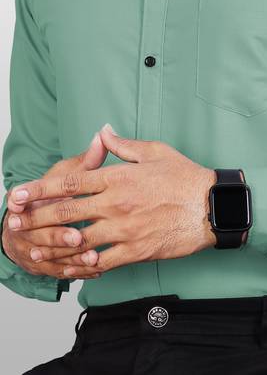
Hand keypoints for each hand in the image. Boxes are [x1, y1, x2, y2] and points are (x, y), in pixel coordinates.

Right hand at [2, 134, 106, 278]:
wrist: (28, 223)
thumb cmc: (54, 193)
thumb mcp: (66, 174)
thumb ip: (85, 160)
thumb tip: (102, 136)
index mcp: (28, 201)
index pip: (27, 202)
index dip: (36, 203)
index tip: (51, 203)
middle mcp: (23, 226)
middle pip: (39, 233)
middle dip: (57, 236)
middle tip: (77, 237)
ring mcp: (31, 247)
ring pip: (49, 256)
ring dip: (69, 258)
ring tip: (92, 257)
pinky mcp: (41, 264)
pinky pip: (58, 271)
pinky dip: (75, 271)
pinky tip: (94, 270)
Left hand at [6, 125, 216, 274]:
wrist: (210, 206)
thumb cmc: (185, 177)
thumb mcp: (155, 151)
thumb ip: (124, 145)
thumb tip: (103, 132)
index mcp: (119, 177)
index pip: (72, 181)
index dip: (42, 188)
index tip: (21, 193)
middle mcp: (117, 203)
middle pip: (67, 212)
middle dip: (36, 217)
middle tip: (14, 223)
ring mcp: (125, 229)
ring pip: (78, 240)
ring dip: (52, 245)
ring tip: (32, 248)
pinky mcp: (135, 250)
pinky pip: (101, 262)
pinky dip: (82, 266)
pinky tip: (69, 267)